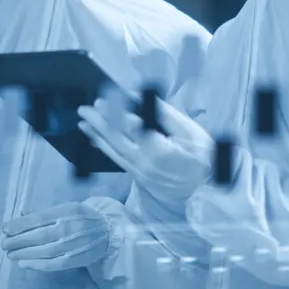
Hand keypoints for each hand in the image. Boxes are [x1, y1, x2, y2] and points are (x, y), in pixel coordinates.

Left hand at [1, 201, 114, 270]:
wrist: (109, 231)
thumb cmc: (82, 217)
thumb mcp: (66, 207)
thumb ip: (44, 213)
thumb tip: (20, 215)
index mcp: (65, 211)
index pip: (38, 218)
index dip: (20, 224)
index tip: (5, 229)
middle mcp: (69, 227)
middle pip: (38, 235)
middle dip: (17, 240)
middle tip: (3, 244)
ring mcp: (73, 244)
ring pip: (44, 251)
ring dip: (24, 253)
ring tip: (10, 254)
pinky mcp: (76, 259)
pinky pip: (54, 264)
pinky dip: (37, 265)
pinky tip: (24, 264)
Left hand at [77, 96, 213, 202]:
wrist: (206, 191)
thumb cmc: (203, 157)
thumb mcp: (190, 131)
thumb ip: (165, 115)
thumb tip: (145, 98)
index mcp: (159, 150)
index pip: (131, 128)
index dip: (114, 114)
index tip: (102, 100)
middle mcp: (145, 163)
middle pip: (117, 139)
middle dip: (99, 123)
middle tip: (84, 109)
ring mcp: (140, 172)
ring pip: (113, 151)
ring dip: (96, 135)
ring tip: (82, 122)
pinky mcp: (139, 177)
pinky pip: (117, 160)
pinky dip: (105, 148)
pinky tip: (95, 140)